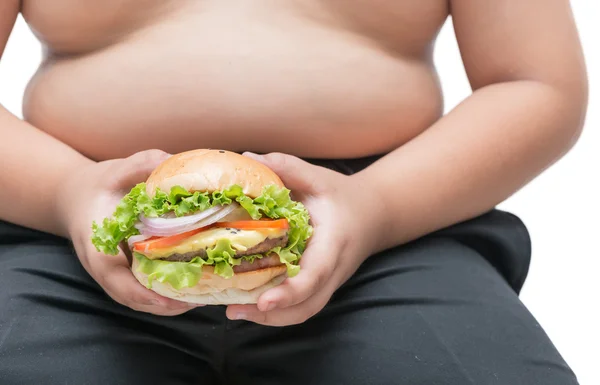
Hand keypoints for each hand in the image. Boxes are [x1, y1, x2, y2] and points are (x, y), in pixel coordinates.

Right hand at [56, 149, 197, 315]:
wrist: (76, 198)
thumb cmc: (97, 186)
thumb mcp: (116, 171)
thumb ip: (141, 165)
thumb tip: (171, 161)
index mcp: (99, 251)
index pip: (119, 284)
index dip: (148, 296)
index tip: (174, 301)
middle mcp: (107, 271)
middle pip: (137, 300)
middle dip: (170, 305)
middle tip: (204, 297)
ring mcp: (117, 276)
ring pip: (144, 301)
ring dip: (173, 304)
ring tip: (207, 296)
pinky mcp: (128, 273)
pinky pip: (148, 291)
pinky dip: (170, 294)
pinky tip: (197, 286)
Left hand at [226, 152, 382, 325]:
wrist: (374, 214)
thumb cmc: (343, 195)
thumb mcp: (318, 177)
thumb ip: (286, 167)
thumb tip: (247, 158)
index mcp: (333, 242)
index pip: (316, 274)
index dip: (290, 291)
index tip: (264, 301)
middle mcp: (333, 269)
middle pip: (308, 306)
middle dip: (273, 316)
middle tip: (235, 310)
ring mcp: (329, 282)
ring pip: (305, 312)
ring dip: (271, 319)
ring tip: (235, 311)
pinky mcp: (321, 286)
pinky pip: (302, 306)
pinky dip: (277, 311)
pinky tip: (248, 303)